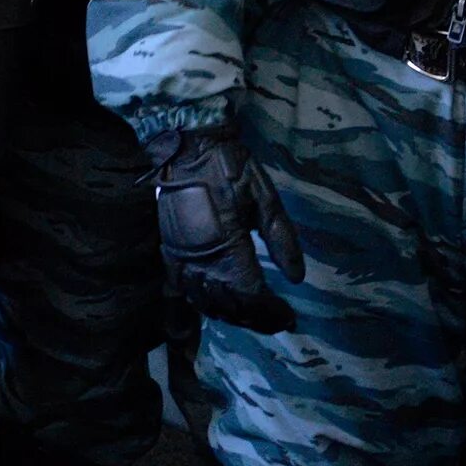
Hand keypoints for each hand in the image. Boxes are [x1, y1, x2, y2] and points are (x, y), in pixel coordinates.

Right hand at [154, 125, 305, 333]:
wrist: (186, 146)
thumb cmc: (230, 168)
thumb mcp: (265, 197)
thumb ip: (282, 238)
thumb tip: (296, 278)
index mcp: (228, 246)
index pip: (251, 296)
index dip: (271, 313)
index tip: (289, 317)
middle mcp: (201, 260)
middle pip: (229, 305)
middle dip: (255, 318)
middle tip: (276, 319)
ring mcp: (181, 258)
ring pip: (205, 302)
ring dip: (230, 314)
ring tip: (251, 315)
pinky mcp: (169, 253)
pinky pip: (179, 290)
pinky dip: (195, 307)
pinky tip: (208, 315)